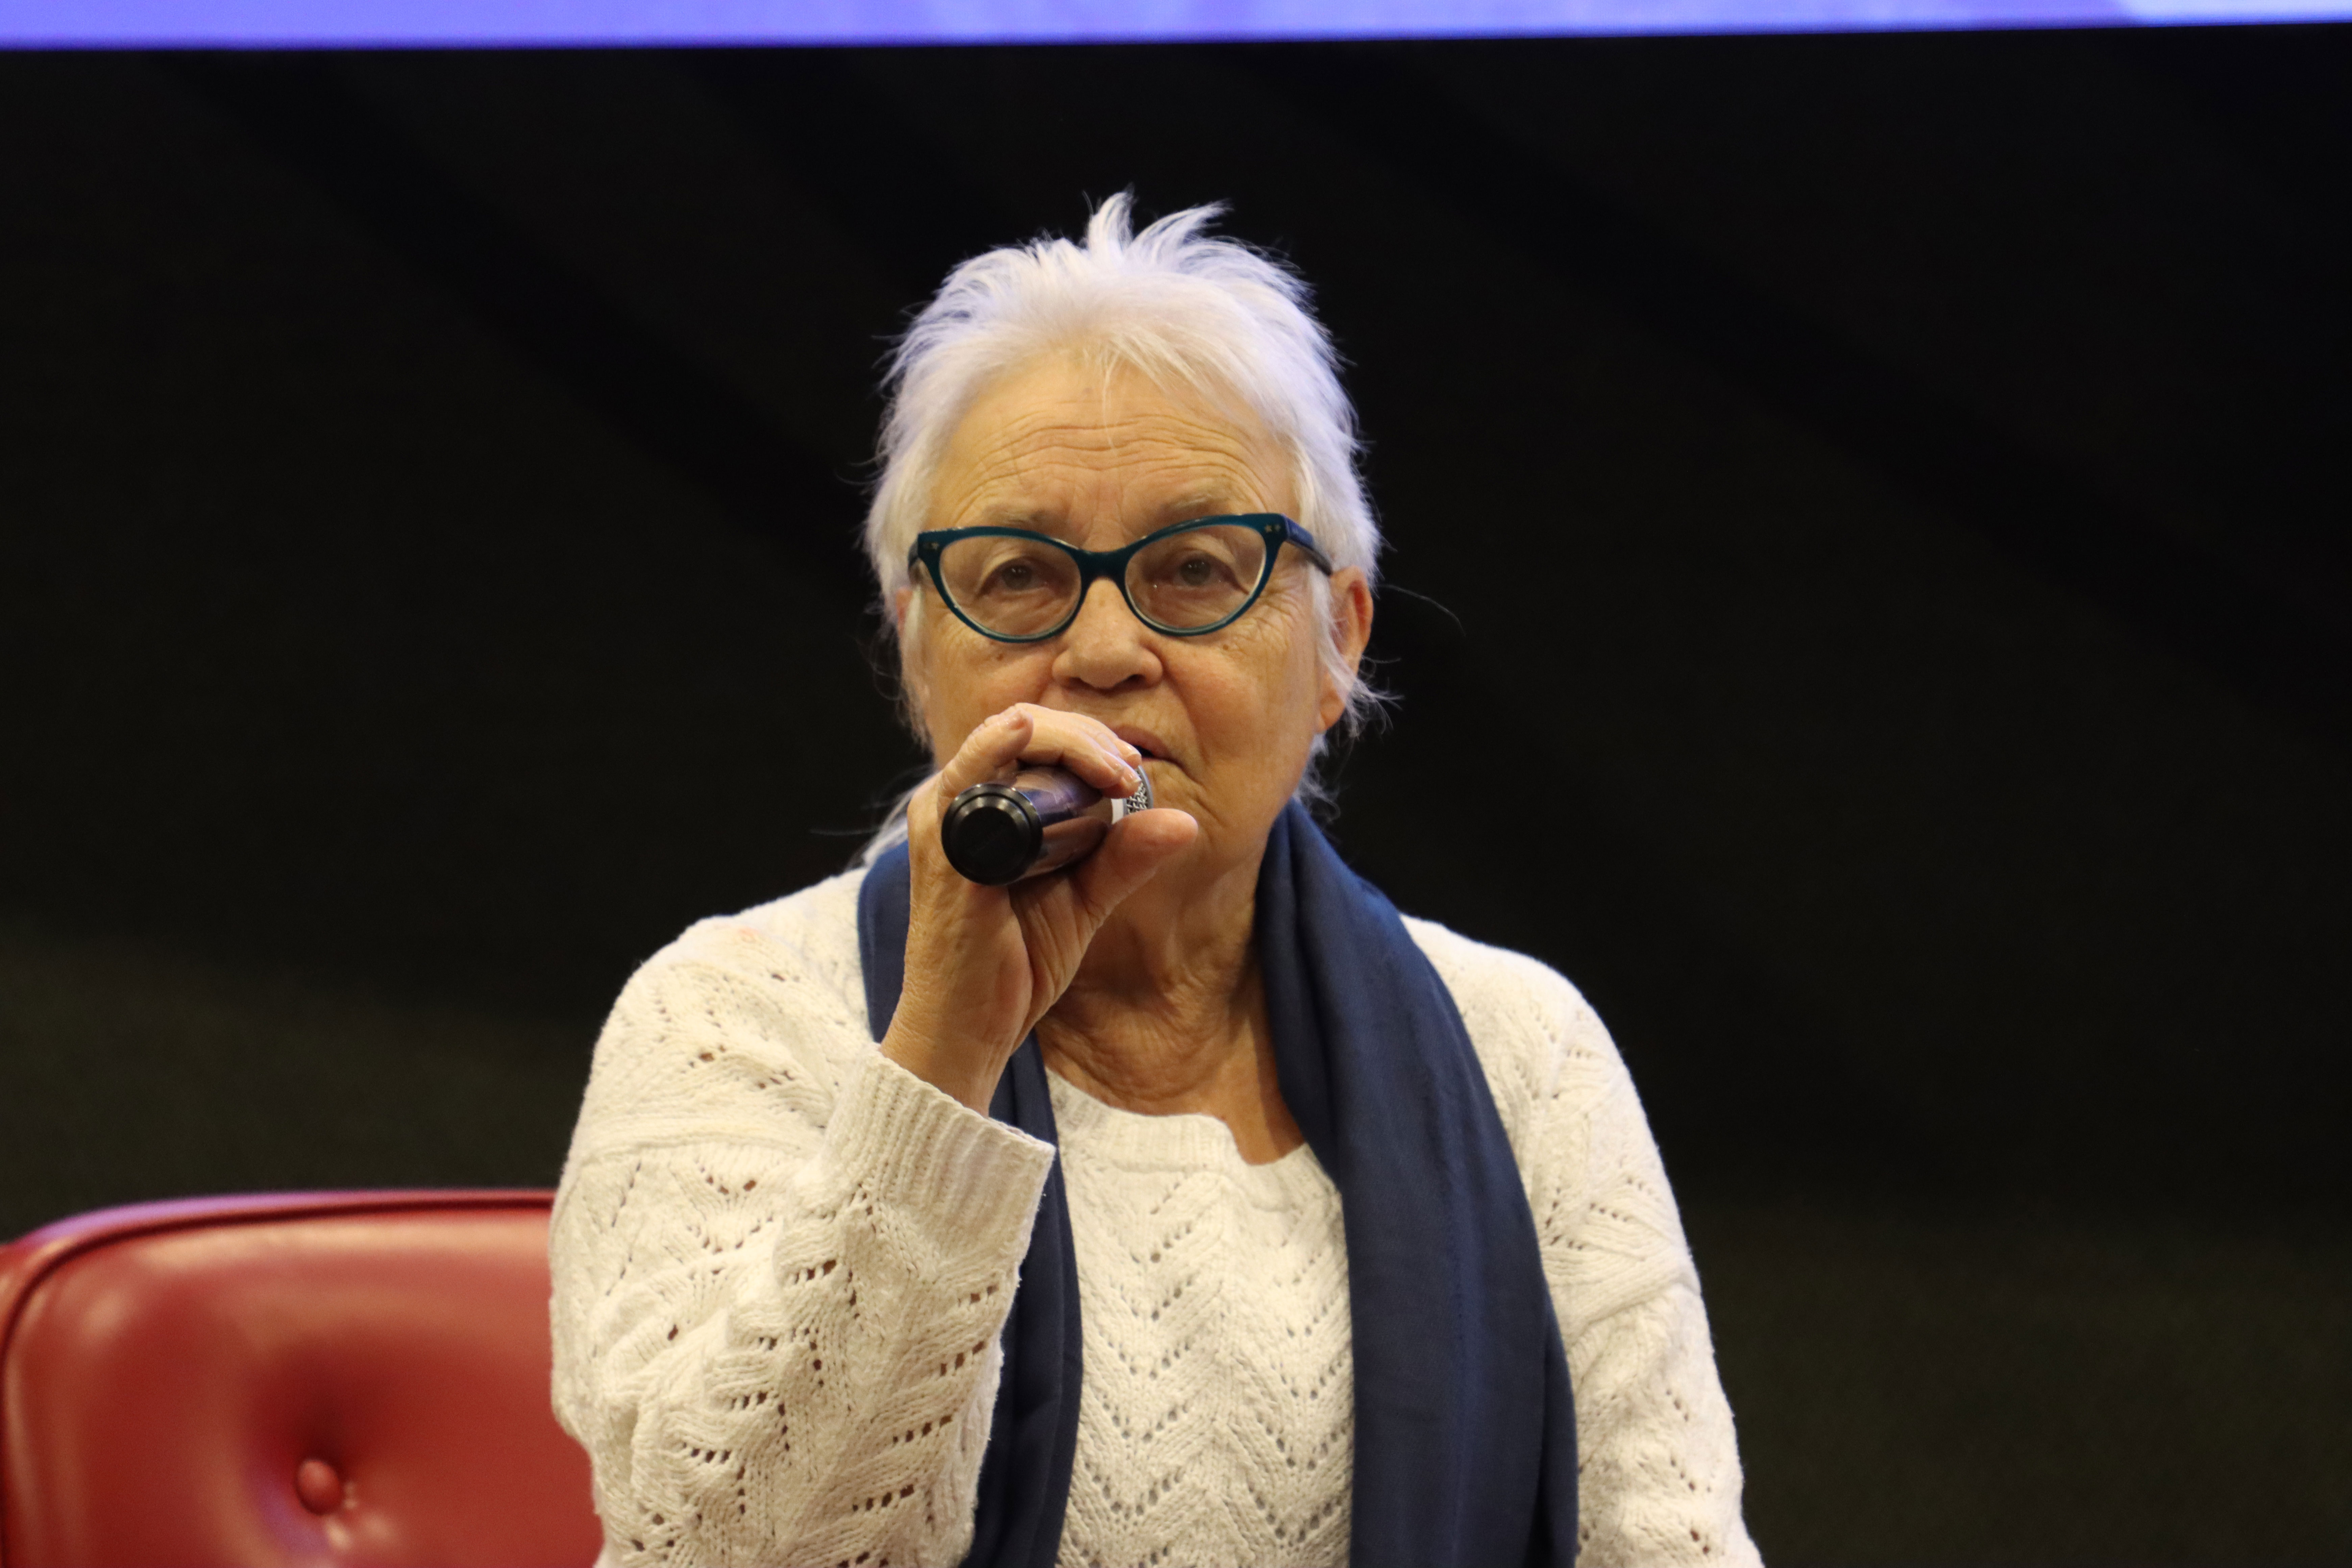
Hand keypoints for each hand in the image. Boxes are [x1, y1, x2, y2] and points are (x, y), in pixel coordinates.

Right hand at [880, 704, 1197, 1111]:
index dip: (1089, 741)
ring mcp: (946, 821)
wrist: (969, 1029)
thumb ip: (1122, 857)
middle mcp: (956, 800)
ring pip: (1004, 739)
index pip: (1037, 738)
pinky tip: (1024, 729)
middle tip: (1129, 772)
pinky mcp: (945, 851)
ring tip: (1113, 771)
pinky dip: (995, 748)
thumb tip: (1184, 822)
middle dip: (1087, 739)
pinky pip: (965, 782)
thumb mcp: (1082, 899)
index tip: (1132, 772)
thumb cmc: (1015, 962)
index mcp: (984, 804)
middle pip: (1025, 727)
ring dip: (1067, 743)